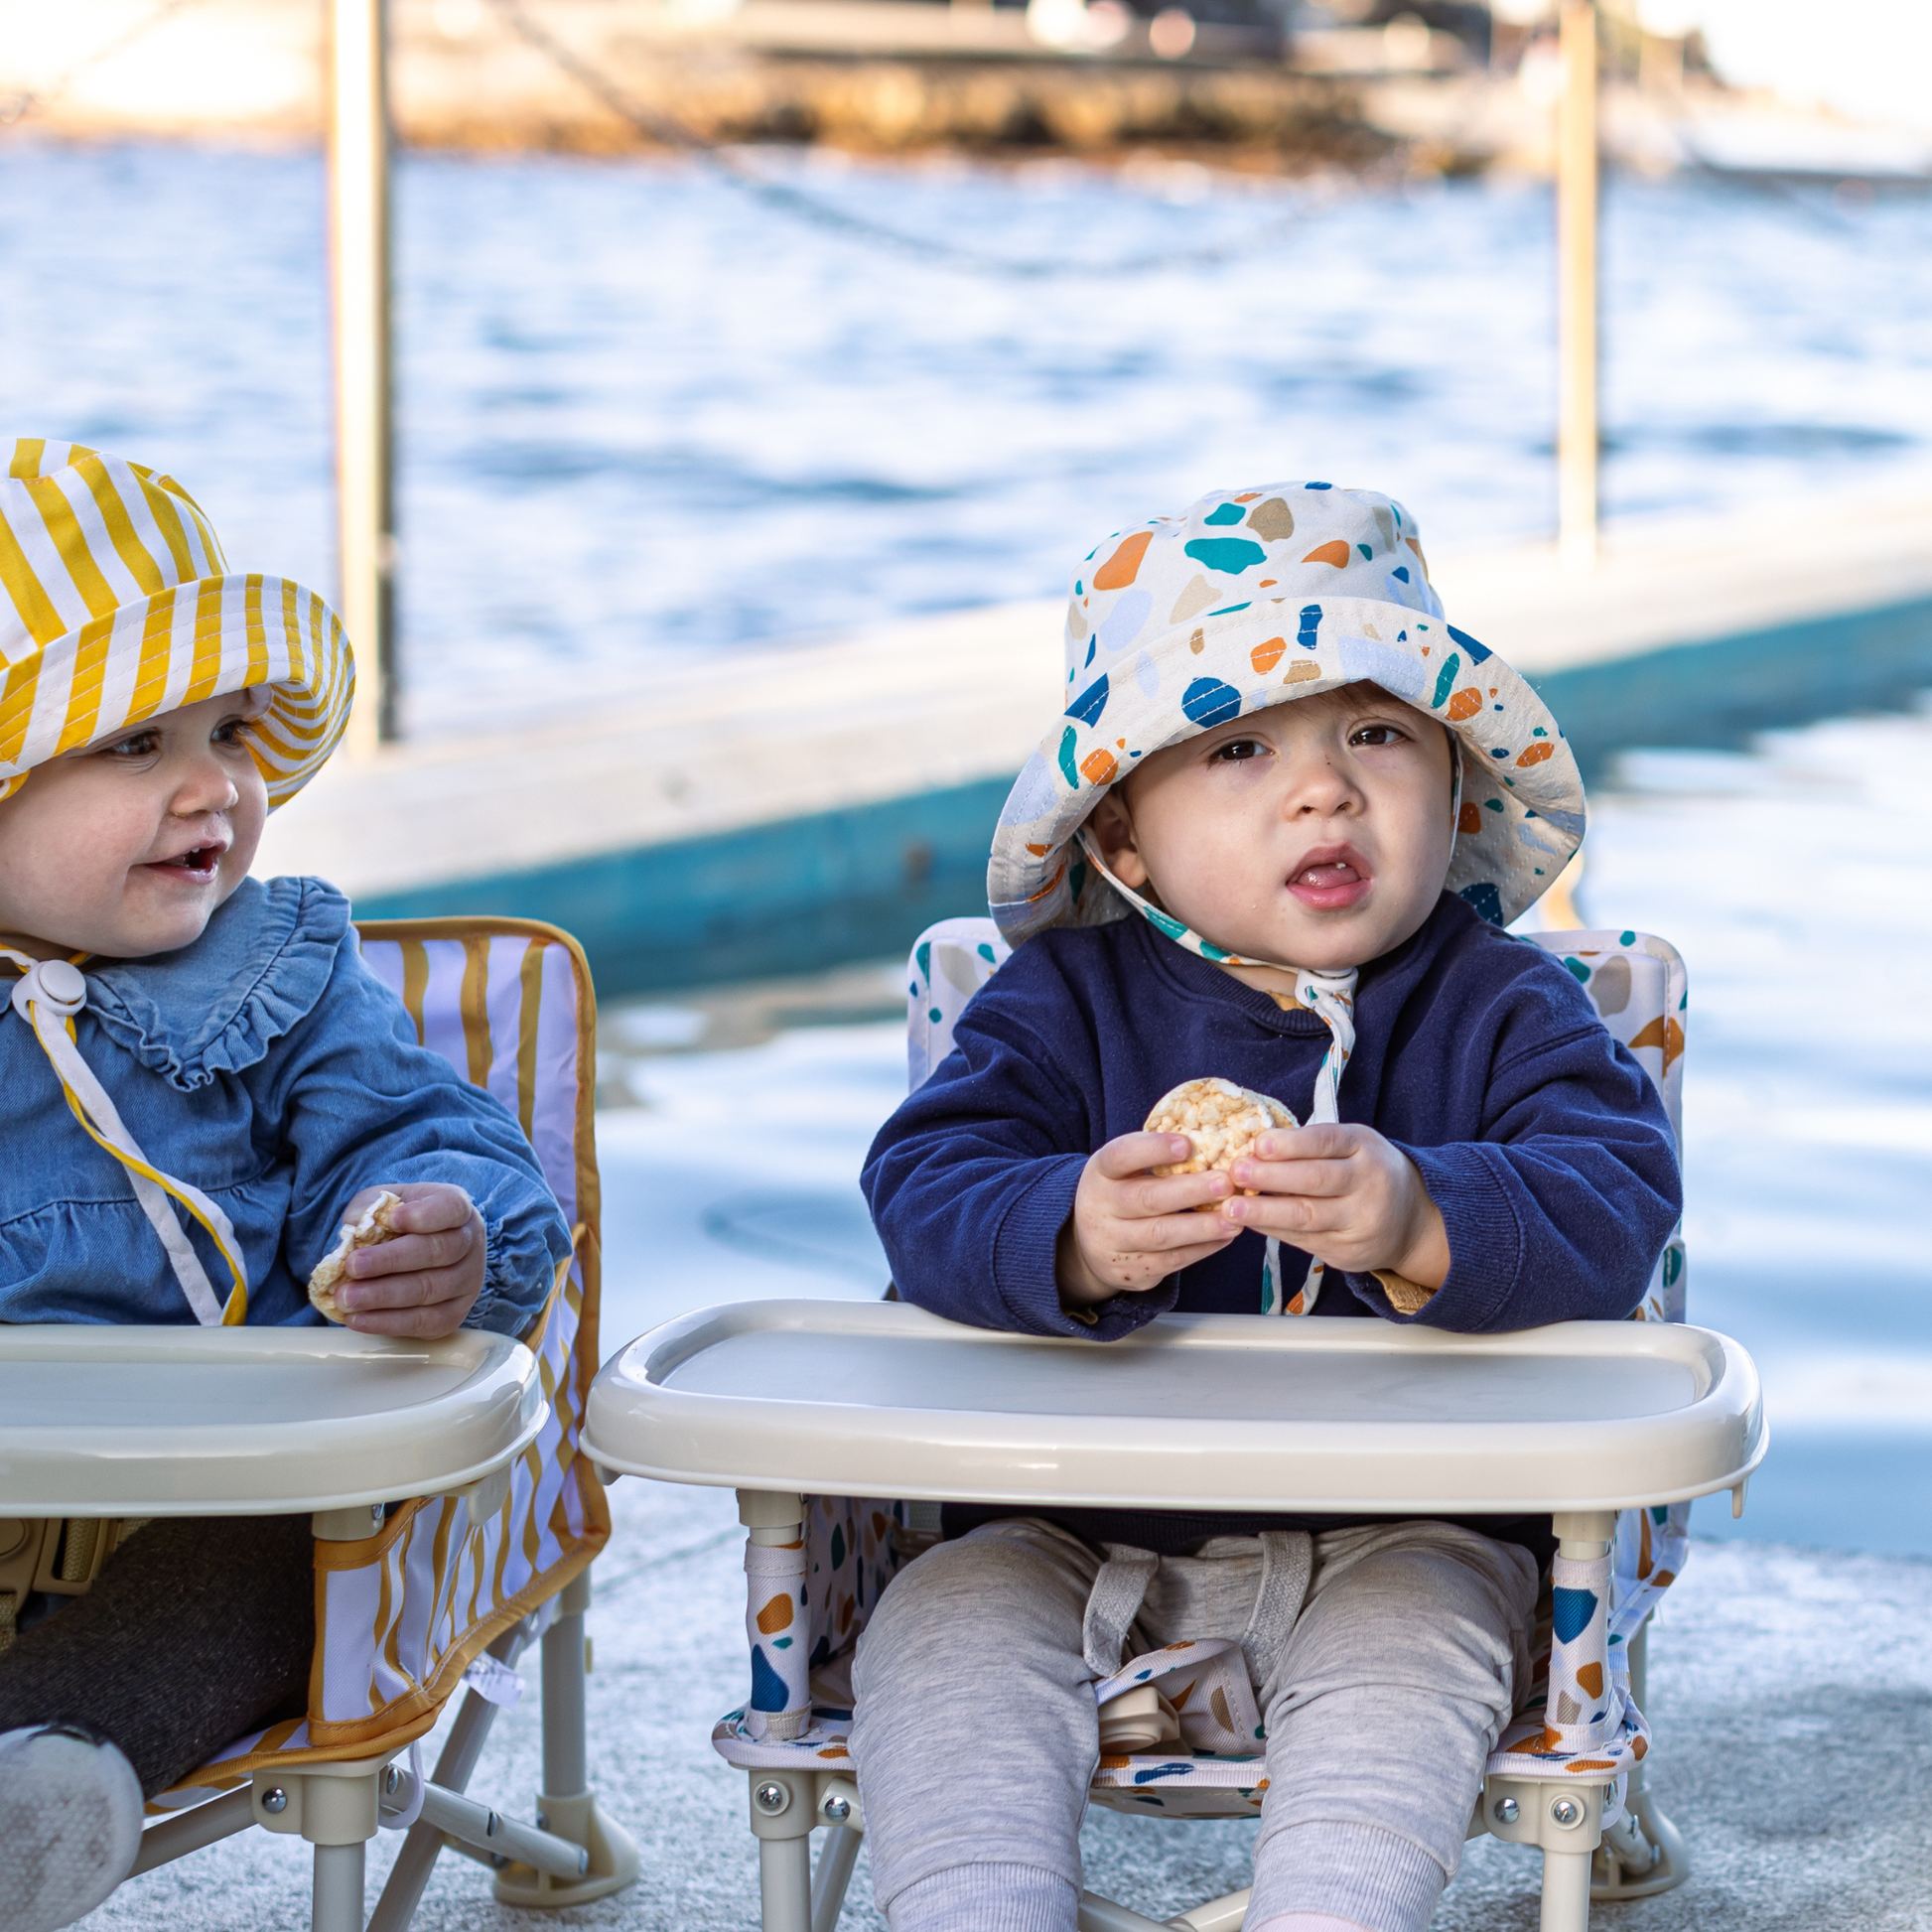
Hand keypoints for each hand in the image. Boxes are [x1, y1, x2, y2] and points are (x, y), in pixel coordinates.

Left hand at [329, 1182, 486, 1337]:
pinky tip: (359, 1319)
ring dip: (383, 1296)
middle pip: (438, 1251)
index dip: (425, 1214)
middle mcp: (469, 1243)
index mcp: (457, 1208)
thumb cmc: (400, 1225)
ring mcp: (466, 1281)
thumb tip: (353, 1233)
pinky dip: (387, 1322)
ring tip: (347, 1298)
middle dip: (391, 1260)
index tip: (393, 1218)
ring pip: (429, 1290)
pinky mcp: (455, 1314)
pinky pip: (423, 1322)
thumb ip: (369, 1211)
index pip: (451, 1208)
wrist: (417, 1255)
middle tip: (353, 1266)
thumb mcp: (384, 1205)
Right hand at [1058, 1132, 1239, 1307]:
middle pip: (1147, 1199)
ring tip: (1234, 1217)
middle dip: (1190, 1191)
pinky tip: (1224, 1237)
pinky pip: (1170, 1261)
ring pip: (1161, 1235)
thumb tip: (1212, 1143)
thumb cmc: (1123, 1191)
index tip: (1187, 1144)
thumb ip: (1157, 1157)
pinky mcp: (1128, 1271)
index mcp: (1100, 1172)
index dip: (1153, 1149)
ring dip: (1202, 1226)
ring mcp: (1110, 1244)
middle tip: (1226, 1183)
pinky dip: (1201, 1248)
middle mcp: (1098, 1208)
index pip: (1122, 1156)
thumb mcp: (1126, 1169)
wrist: (1090, 1243)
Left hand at [1223, 1124, 1449, 1288]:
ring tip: (1231, 1208)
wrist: (1413, 1222)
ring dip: (1265, 1212)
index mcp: (1366, 1147)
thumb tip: (1255, 1148)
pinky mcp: (1347, 1251)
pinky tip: (1249, 1223)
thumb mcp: (1353, 1146)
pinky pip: (1304, 1240)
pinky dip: (1273, 1230)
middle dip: (1272, 1177)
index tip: (1258, 1144)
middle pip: (1316, 1180)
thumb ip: (1313, 1145)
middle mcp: (1369, 1184)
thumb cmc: (1367, 1172)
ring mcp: (1360, 1221)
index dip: (1292, 1144)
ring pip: (1307, 1217)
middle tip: (1236, 1172)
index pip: (1327, 1141)